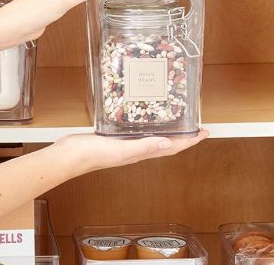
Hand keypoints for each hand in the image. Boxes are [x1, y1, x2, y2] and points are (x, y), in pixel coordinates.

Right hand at [53, 130, 209, 175]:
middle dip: (183, 135)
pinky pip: (138, 131)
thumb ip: (143, 147)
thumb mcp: (121, 149)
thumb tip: (167, 144)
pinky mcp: (116, 137)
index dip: (190, 141)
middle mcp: (137, 149)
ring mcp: (126, 144)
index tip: (204, 132)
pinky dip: (147, 124)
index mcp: (141, 153)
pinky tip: (145, 116)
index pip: (172, 147)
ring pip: (153, 137)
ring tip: (177, 119)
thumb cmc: (92, 154)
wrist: (68, 156)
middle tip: (195, 125)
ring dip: (167, 130)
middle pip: (167, 143)